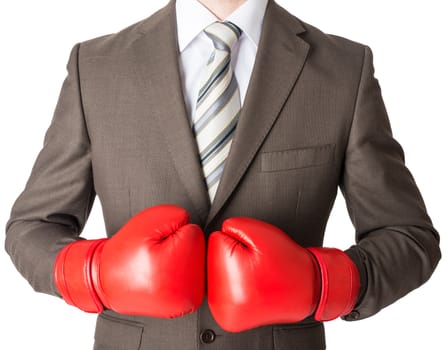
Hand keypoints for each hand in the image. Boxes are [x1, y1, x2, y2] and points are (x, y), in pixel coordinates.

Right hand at [54, 204, 204, 317]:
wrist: (106, 282)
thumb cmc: (125, 253)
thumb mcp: (147, 222)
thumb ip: (177, 216)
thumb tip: (195, 224)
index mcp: (181, 266)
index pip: (193, 231)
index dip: (173, 231)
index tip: (155, 244)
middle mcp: (189, 289)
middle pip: (199, 248)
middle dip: (179, 246)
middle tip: (155, 256)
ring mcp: (189, 301)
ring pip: (198, 261)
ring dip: (181, 259)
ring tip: (158, 267)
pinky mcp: (187, 305)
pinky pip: (194, 276)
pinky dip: (182, 272)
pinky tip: (164, 276)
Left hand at [207, 217, 359, 331]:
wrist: (309, 289)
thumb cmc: (286, 260)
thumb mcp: (260, 233)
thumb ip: (232, 226)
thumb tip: (215, 234)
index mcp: (229, 280)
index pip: (215, 241)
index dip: (237, 240)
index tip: (256, 252)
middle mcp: (222, 304)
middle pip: (211, 259)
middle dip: (232, 255)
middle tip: (257, 265)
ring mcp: (224, 314)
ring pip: (215, 273)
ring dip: (231, 270)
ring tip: (255, 275)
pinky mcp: (228, 318)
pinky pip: (220, 288)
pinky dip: (232, 284)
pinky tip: (250, 286)